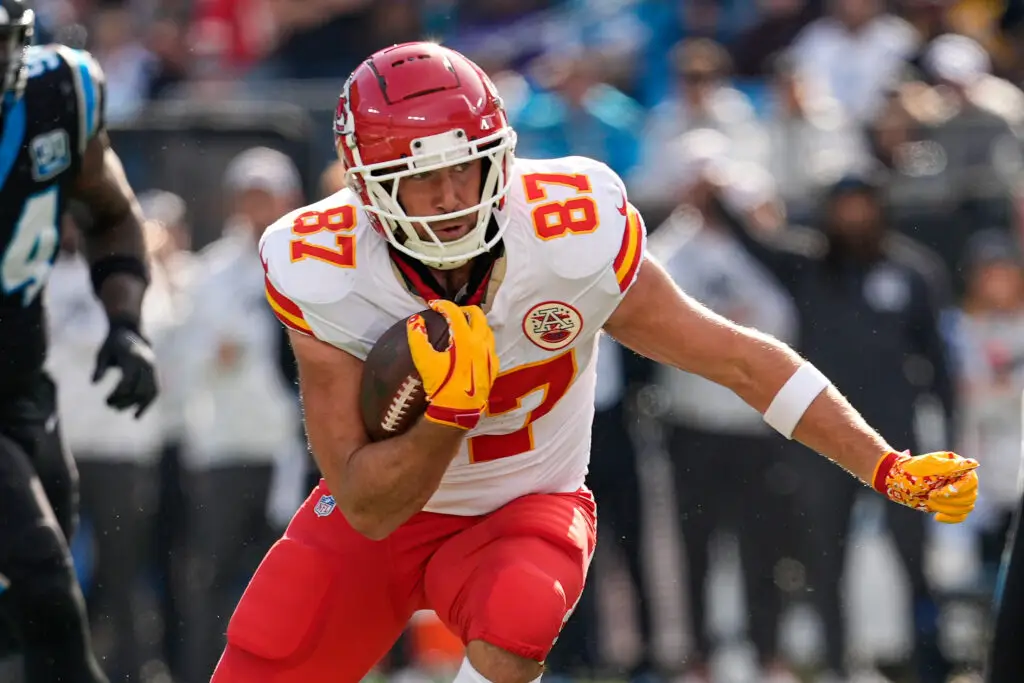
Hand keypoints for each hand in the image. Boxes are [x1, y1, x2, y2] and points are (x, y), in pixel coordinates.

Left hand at [93, 318, 158, 417]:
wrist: (129, 331)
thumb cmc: (112, 343)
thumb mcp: (102, 353)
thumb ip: (99, 367)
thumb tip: (94, 383)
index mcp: (134, 357)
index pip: (128, 382)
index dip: (117, 394)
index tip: (106, 401)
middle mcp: (147, 363)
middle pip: (139, 390)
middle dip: (125, 401)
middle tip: (109, 405)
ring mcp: (153, 368)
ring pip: (150, 392)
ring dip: (137, 405)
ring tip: (123, 411)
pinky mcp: (154, 372)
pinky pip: (154, 390)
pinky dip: (147, 403)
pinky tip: (137, 415)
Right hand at [406, 300, 496, 429]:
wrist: (459, 410)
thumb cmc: (441, 385)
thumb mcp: (424, 361)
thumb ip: (417, 338)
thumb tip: (415, 321)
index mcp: (465, 338)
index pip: (455, 312)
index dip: (442, 305)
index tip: (433, 306)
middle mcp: (481, 343)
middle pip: (478, 315)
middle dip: (464, 309)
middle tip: (452, 312)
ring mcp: (490, 355)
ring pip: (487, 330)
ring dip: (476, 323)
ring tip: (464, 326)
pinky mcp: (493, 367)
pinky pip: (491, 346)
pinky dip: (482, 340)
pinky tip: (474, 346)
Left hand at [872, 450, 978, 523]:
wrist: (898, 479)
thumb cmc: (912, 469)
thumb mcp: (929, 464)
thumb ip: (950, 466)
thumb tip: (973, 463)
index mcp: (959, 467)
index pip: (971, 482)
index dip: (957, 490)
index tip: (939, 491)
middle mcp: (961, 480)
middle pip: (970, 497)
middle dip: (948, 499)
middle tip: (930, 495)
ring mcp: (957, 493)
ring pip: (965, 507)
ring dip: (946, 507)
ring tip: (929, 499)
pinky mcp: (950, 504)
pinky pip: (960, 516)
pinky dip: (950, 518)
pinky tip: (936, 516)